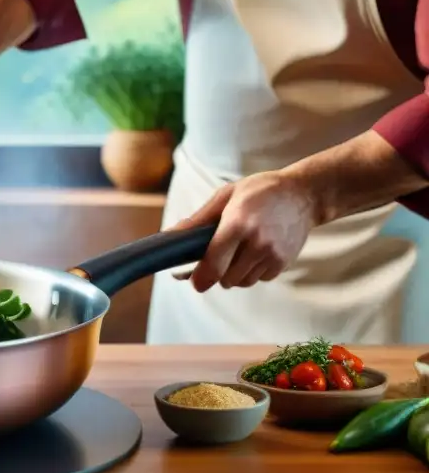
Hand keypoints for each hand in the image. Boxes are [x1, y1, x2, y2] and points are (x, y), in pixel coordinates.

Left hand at [173, 171, 319, 291]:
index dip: (200, 278)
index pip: (214, 264)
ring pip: (242, 282)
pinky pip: (259, 279)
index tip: (193, 280)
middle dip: (216, 273)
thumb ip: (197, 220)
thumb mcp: (225, 196)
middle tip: (216, 257)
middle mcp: (256, 243)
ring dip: (234, 273)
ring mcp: (273, 254)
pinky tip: (254, 252)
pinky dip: (252, 271)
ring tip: (237, 250)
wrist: (303, 194)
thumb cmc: (259, 191)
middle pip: (226, 279)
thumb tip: (169, 236)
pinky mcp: (283, 262)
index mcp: (237, 224)